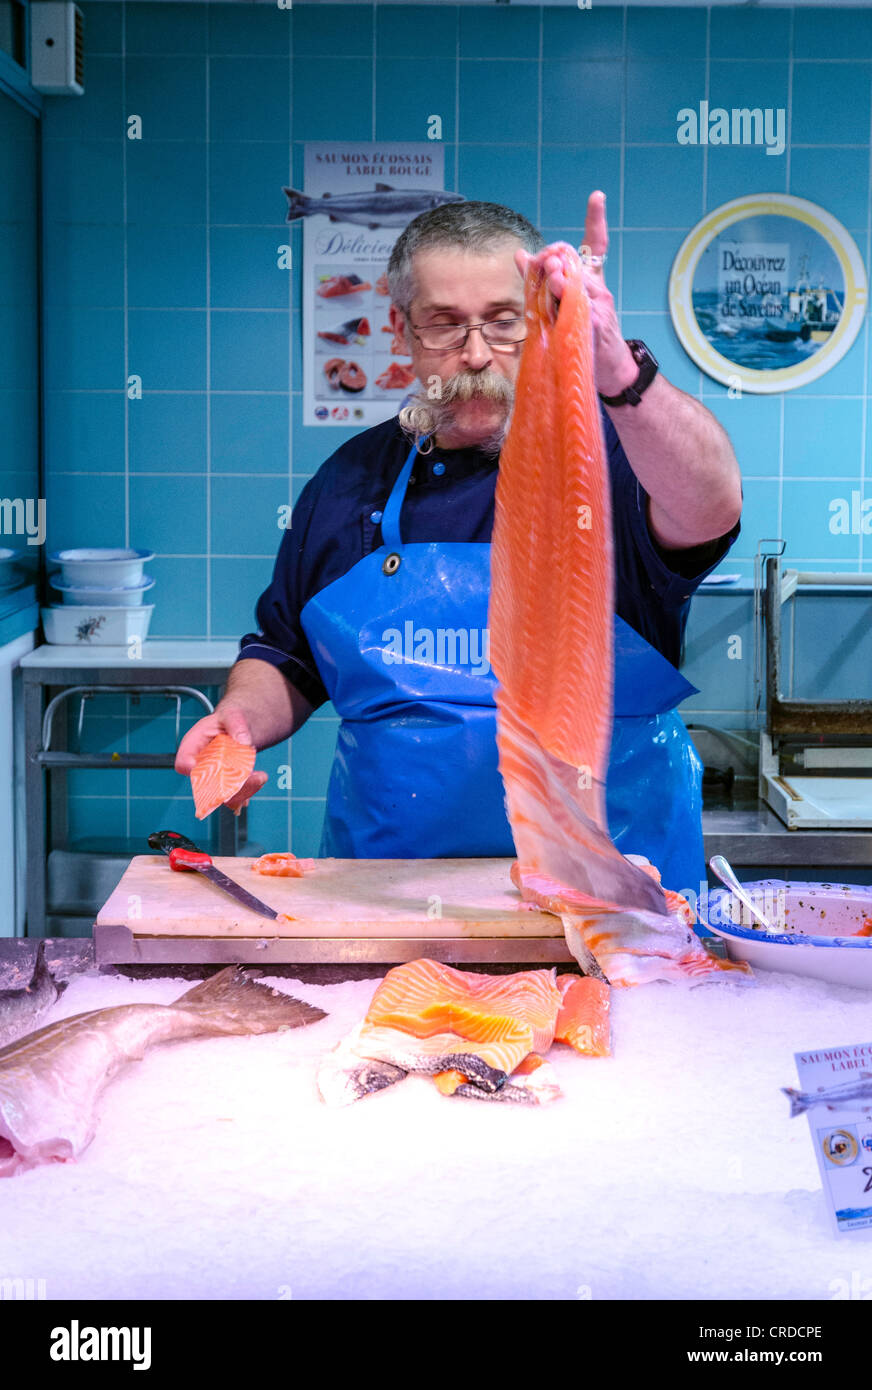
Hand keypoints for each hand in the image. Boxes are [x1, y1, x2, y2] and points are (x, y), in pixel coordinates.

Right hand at [175, 704, 268, 812]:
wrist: (239, 729)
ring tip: (260, 776)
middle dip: (230, 785)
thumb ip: (236, 724)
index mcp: (192, 746)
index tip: (217, 768)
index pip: (183, 763)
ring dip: (244, 791)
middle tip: (254, 776)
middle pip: (206, 786)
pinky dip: (248, 792)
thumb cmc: (229, 720)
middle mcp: (199, 766)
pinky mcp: (224, 787)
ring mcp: (211, 779)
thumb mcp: (232, 715)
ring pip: (221, 796)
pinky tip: (258, 780)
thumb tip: (244, 742)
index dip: (194, 770)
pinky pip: (233, 798)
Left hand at [513, 190, 638, 398]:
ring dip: (558, 280)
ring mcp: (599, 304)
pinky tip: (560, 304)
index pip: (595, 245)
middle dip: (554, 258)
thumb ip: (540, 281)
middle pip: (572, 261)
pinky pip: (578, 308)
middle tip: (545, 264)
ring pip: (573, 282)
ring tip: (551, 281)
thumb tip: (520, 255)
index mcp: (589, 280)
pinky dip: (567, 304)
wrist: (610, 371)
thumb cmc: (585, 337)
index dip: (595, 220)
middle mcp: (597, 287)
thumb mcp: (563, 306)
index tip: (597, 197)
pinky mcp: (597, 323)